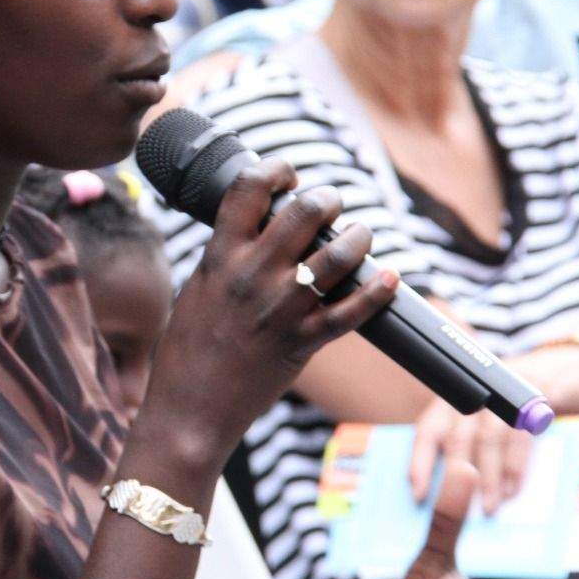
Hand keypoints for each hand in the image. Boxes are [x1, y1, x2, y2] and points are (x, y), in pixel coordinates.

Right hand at [150, 157, 399, 433]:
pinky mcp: (304, 341)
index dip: (276, 170)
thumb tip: (257, 228)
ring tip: (358, 234)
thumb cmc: (188, 349)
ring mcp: (282, 308)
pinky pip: (353, 311)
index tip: (287, 175)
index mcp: (220, 256)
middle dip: (326, 198)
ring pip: (339, 254)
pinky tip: (389, 277)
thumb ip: (227, 256)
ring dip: (358, 235)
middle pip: (306, 211)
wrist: (191, 408)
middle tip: (329, 205)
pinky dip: (378, 291)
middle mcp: (253, 275)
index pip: (250, 188)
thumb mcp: (198, 287)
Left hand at [407, 337, 578, 513]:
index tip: (417, 495)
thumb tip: (452, 495)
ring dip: (488, 477)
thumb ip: (470, 449)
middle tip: (460, 513)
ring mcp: (502, 392)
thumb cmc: (513, 411)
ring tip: (490, 507)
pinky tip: (513, 488)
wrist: (564, 371)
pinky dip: (515, 465)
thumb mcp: (487, 423)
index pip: (427, 431)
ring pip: (487, 438)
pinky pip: (520, 435)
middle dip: (458, 477)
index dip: (420, 464)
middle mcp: (472, 393)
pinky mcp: (533, 396)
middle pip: (457, 437)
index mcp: (452, 401)